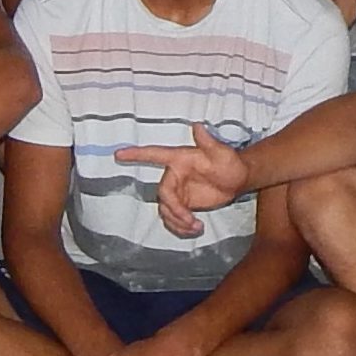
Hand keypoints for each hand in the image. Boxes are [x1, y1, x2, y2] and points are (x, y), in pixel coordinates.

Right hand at [113, 124, 251, 236]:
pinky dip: (180, 226)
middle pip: (163, 195)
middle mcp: (174, 175)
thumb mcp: (221, 152)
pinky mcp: (183, 204)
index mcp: (179, 159)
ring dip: (177, 222)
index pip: (154, 155)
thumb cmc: (229, 162)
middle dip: (174, 210)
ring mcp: (177, 191)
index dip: (136, 154)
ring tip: (196, 227)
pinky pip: (173, 218)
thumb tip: (198, 126)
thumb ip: (208, 141)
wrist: (237, 179)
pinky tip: (194, 229)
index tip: (118, 154)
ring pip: (166, 209)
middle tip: (191, 221)